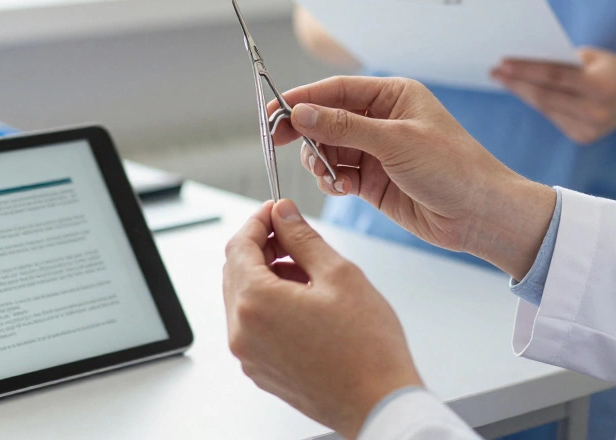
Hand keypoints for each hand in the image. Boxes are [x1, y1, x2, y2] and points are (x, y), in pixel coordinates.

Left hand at [223, 199, 422, 439]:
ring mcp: (249, 356)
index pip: (239, 245)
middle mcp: (242, 332)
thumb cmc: (367, 349)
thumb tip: (283, 214)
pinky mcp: (260, 371)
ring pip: (244, 299)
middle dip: (262, 248)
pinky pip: (253, 326)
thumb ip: (303, 238)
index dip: (258, 221)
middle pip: (236, 271)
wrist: (379, 405)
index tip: (276, 211)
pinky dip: (270, 305)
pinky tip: (305, 302)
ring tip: (308, 273)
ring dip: (267, 277)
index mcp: (255, 303)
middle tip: (294, 237)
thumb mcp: (338, 275)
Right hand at [269, 76, 555, 279]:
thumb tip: (302, 112)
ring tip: (329, 173)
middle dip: (306, 131)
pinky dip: (332, 179)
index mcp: (393, 96)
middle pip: (326, 118)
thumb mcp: (396, 141)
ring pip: (328, 148)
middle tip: (280, 141)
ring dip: (320, 160)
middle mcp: (382, 119)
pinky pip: (338, 173)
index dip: (303, 99)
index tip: (274, 111)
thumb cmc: (454, 168)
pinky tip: (341, 187)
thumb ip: (345, 127)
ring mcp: (377, 151)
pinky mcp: (374, 180)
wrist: (481, 215)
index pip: (336, 90)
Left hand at [491, 48, 615, 144]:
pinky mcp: (582, 137)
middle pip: (544, 96)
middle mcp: (595, 111)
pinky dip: (536, 103)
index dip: (526, 70)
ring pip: (544, 108)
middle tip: (494, 71)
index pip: (554, 77)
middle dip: (516, 83)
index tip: (502, 62)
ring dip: (521, 93)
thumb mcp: (592, 57)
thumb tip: (522, 60)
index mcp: (601, 86)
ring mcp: (589, 129)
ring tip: (502, 78)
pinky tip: (522, 91)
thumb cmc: (609, 69)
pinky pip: (552, 117)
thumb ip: (563, 60)